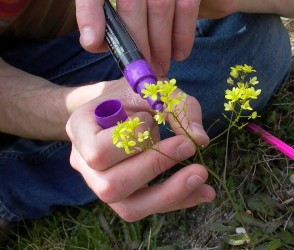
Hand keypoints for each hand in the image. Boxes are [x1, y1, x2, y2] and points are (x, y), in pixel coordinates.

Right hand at [66, 78, 214, 220]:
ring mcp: (100, 184)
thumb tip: (200, 139)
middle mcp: (83, 162)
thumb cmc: (132, 94)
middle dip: (155, 168)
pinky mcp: (123, 196)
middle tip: (189, 147)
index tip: (156, 122)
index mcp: (81, 129)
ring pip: (130, 207)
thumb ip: (177, 107)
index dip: (132, 143)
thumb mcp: (152, 89)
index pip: (99, 151)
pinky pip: (148, 208)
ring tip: (202, 176)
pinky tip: (204, 191)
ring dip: (170, 193)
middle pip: (111, 186)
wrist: (119, 106)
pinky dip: (179, 200)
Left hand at [75, 0, 238, 76]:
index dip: (90, 15)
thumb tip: (96, 43)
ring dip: (160, 45)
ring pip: (160, 8)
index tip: (93, 42)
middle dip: (137, 45)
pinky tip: (179, 54)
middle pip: (131, 5)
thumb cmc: (141, 4)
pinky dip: (183, 36)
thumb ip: (104, 19)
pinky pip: (186, 8)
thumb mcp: (115, 4)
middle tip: (143, 70)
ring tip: (161, 66)